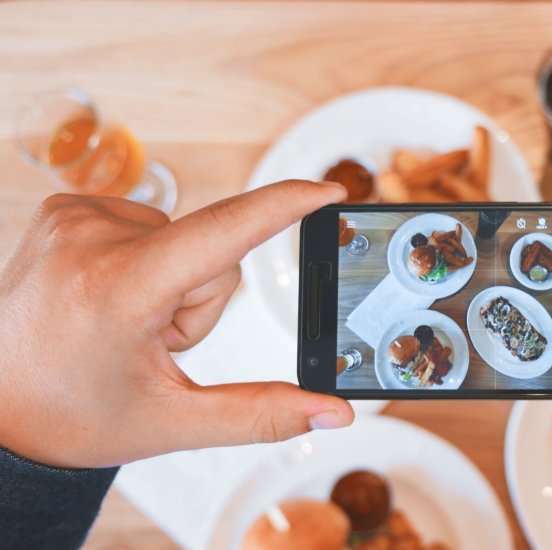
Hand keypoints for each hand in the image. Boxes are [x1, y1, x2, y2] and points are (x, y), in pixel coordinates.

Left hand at [0, 181, 354, 468]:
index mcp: (119, 289)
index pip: (224, 232)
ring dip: (172, 283)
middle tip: (151, 343)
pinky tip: (107, 297)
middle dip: (201, 301)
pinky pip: (147, 225)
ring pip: (183, 238)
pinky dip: (145, 262)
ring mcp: (73, 217)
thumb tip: (333, 414)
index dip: (285, 206)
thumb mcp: (172, 422)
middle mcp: (91, 238)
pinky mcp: (65, 209)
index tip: (329, 190)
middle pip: (212, 253)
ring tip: (123, 322)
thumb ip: (263, 414)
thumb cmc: (71, 416)